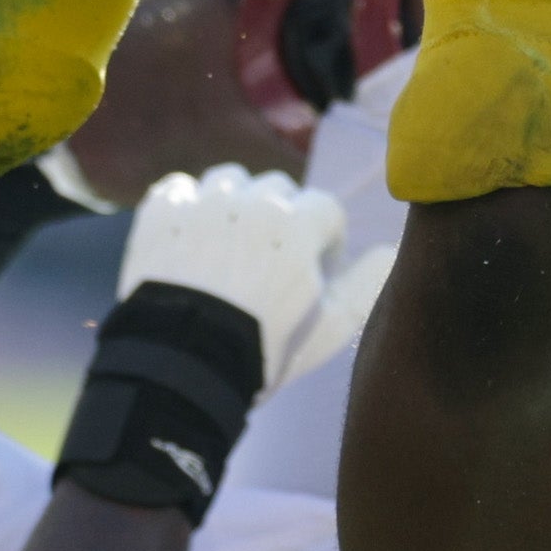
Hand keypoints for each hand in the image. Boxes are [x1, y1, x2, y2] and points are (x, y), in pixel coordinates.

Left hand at [117, 163, 354, 383]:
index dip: (323, 241)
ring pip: (228, 182)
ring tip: (224, 246)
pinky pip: (179, 188)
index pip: (325, 209)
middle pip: (277, 190)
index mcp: (298, 224)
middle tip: (264, 263)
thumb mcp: (329, 328)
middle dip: (279, 219)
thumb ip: (366, 283)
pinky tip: (186, 237)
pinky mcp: (159, 213)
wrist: (178, 368)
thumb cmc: (262, 351)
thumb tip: (390, 249)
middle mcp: (252, 201)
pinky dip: (185, 206)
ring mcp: (202, 203)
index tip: (310, 272)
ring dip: (233, 205)